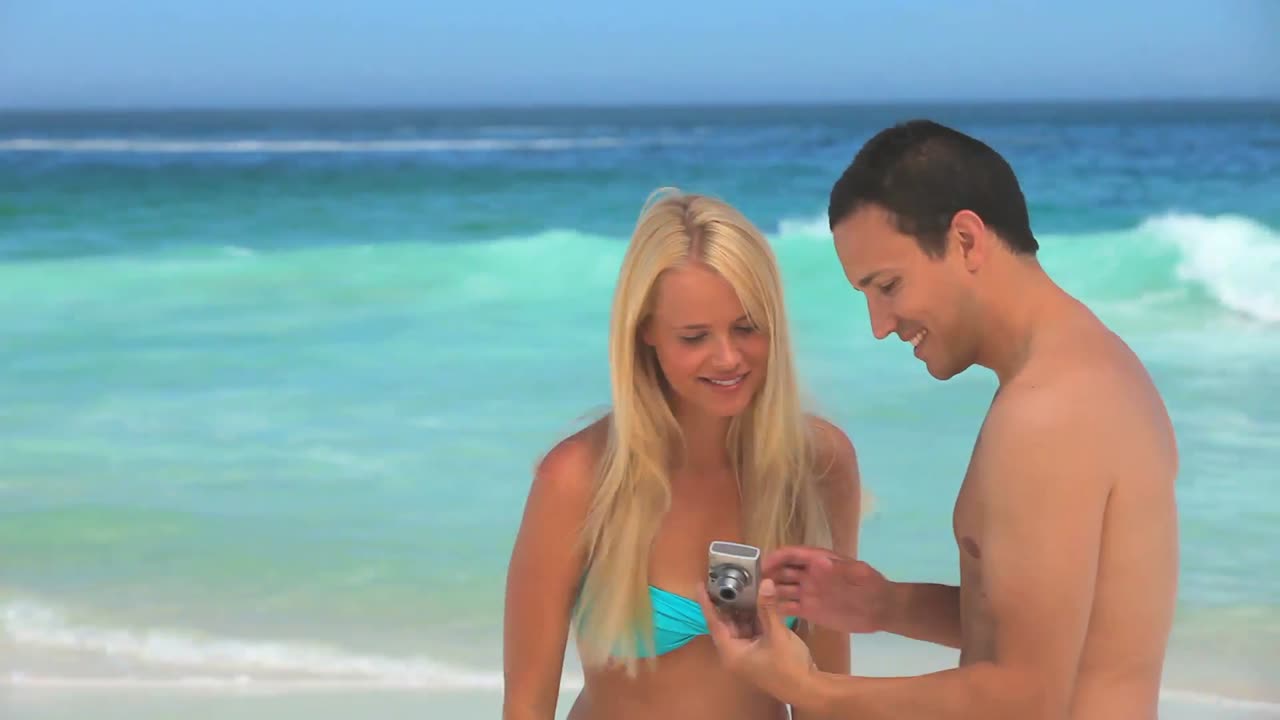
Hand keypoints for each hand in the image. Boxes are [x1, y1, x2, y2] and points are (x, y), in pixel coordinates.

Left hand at [696, 577, 816, 707]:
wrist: (808, 688)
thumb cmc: (788, 666)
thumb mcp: (776, 634)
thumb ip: (768, 608)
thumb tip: (765, 582)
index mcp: (731, 652)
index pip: (714, 623)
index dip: (707, 603)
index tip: (701, 585)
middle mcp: (735, 653)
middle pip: (726, 623)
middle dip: (728, 602)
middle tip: (727, 578)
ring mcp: (747, 652)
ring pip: (740, 625)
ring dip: (744, 608)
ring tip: (744, 583)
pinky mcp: (759, 651)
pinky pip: (752, 629)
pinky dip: (754, 616)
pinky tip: (758, 598)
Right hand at [763, 545, 894, 633]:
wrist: (881, 609)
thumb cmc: (871, 585)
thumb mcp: (858, 573)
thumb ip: (838, 568)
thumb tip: (817, 562)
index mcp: (819, 561)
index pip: (791, 555)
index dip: (776, 557)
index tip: (762, 565)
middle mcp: (809, 575)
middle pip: (782, 571)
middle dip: (765, 574)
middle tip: (748, 583)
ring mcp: (808, 594)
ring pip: (781, 589)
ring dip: (767, 591)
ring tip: (751, 598)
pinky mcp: (810, 611)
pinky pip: (788, 608)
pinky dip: (776, 608)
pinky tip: (763, 613)